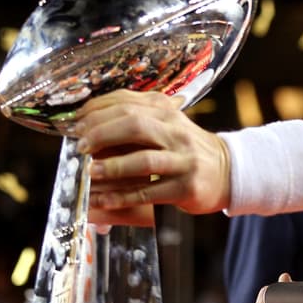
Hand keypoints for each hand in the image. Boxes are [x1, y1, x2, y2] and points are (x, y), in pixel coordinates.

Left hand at [71, 89, 231, 214]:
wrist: (227, 170)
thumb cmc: (185, 148)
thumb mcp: (166, 125)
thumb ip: (134, 119)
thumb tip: (88, 123)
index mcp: (167, 112)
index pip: (128, 103)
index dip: (97, 112)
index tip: (75, 124)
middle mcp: (176, 132)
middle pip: (135, 125)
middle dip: (102, 134)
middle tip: (81, 146)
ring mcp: (184, 160)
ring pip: (144, 160)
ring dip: (112, 166)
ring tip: (89, 172)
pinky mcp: (186, 187)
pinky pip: (150, 192)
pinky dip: (123, 197)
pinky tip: (103, 200)